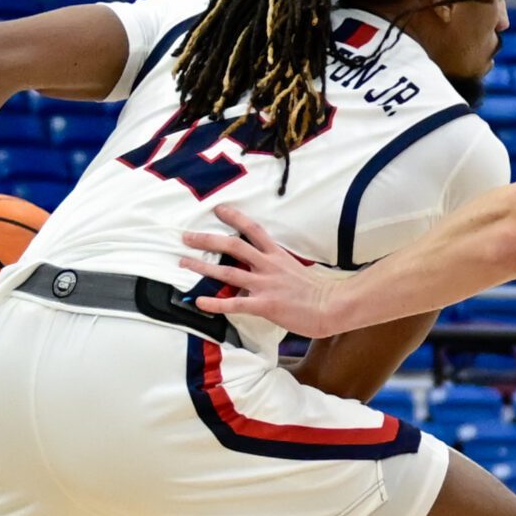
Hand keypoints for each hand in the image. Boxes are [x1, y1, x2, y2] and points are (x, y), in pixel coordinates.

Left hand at [180, 206, 342, 337]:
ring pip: (228, 272)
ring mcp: (265, 285)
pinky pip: (234, 303)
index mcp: (277, 254)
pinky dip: (215, 302)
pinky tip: (199, 301)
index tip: (218, 209)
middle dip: (207, 239)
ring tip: (184, 262)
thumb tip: (258, 270)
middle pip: (233, 246)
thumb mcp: (294, 269)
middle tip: (187, 237)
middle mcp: (268, 265)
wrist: (331, 306)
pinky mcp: (264, 305)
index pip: (252, 229)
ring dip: (203, 266)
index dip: (234, 217)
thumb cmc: (317, 291)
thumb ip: (275, 266)